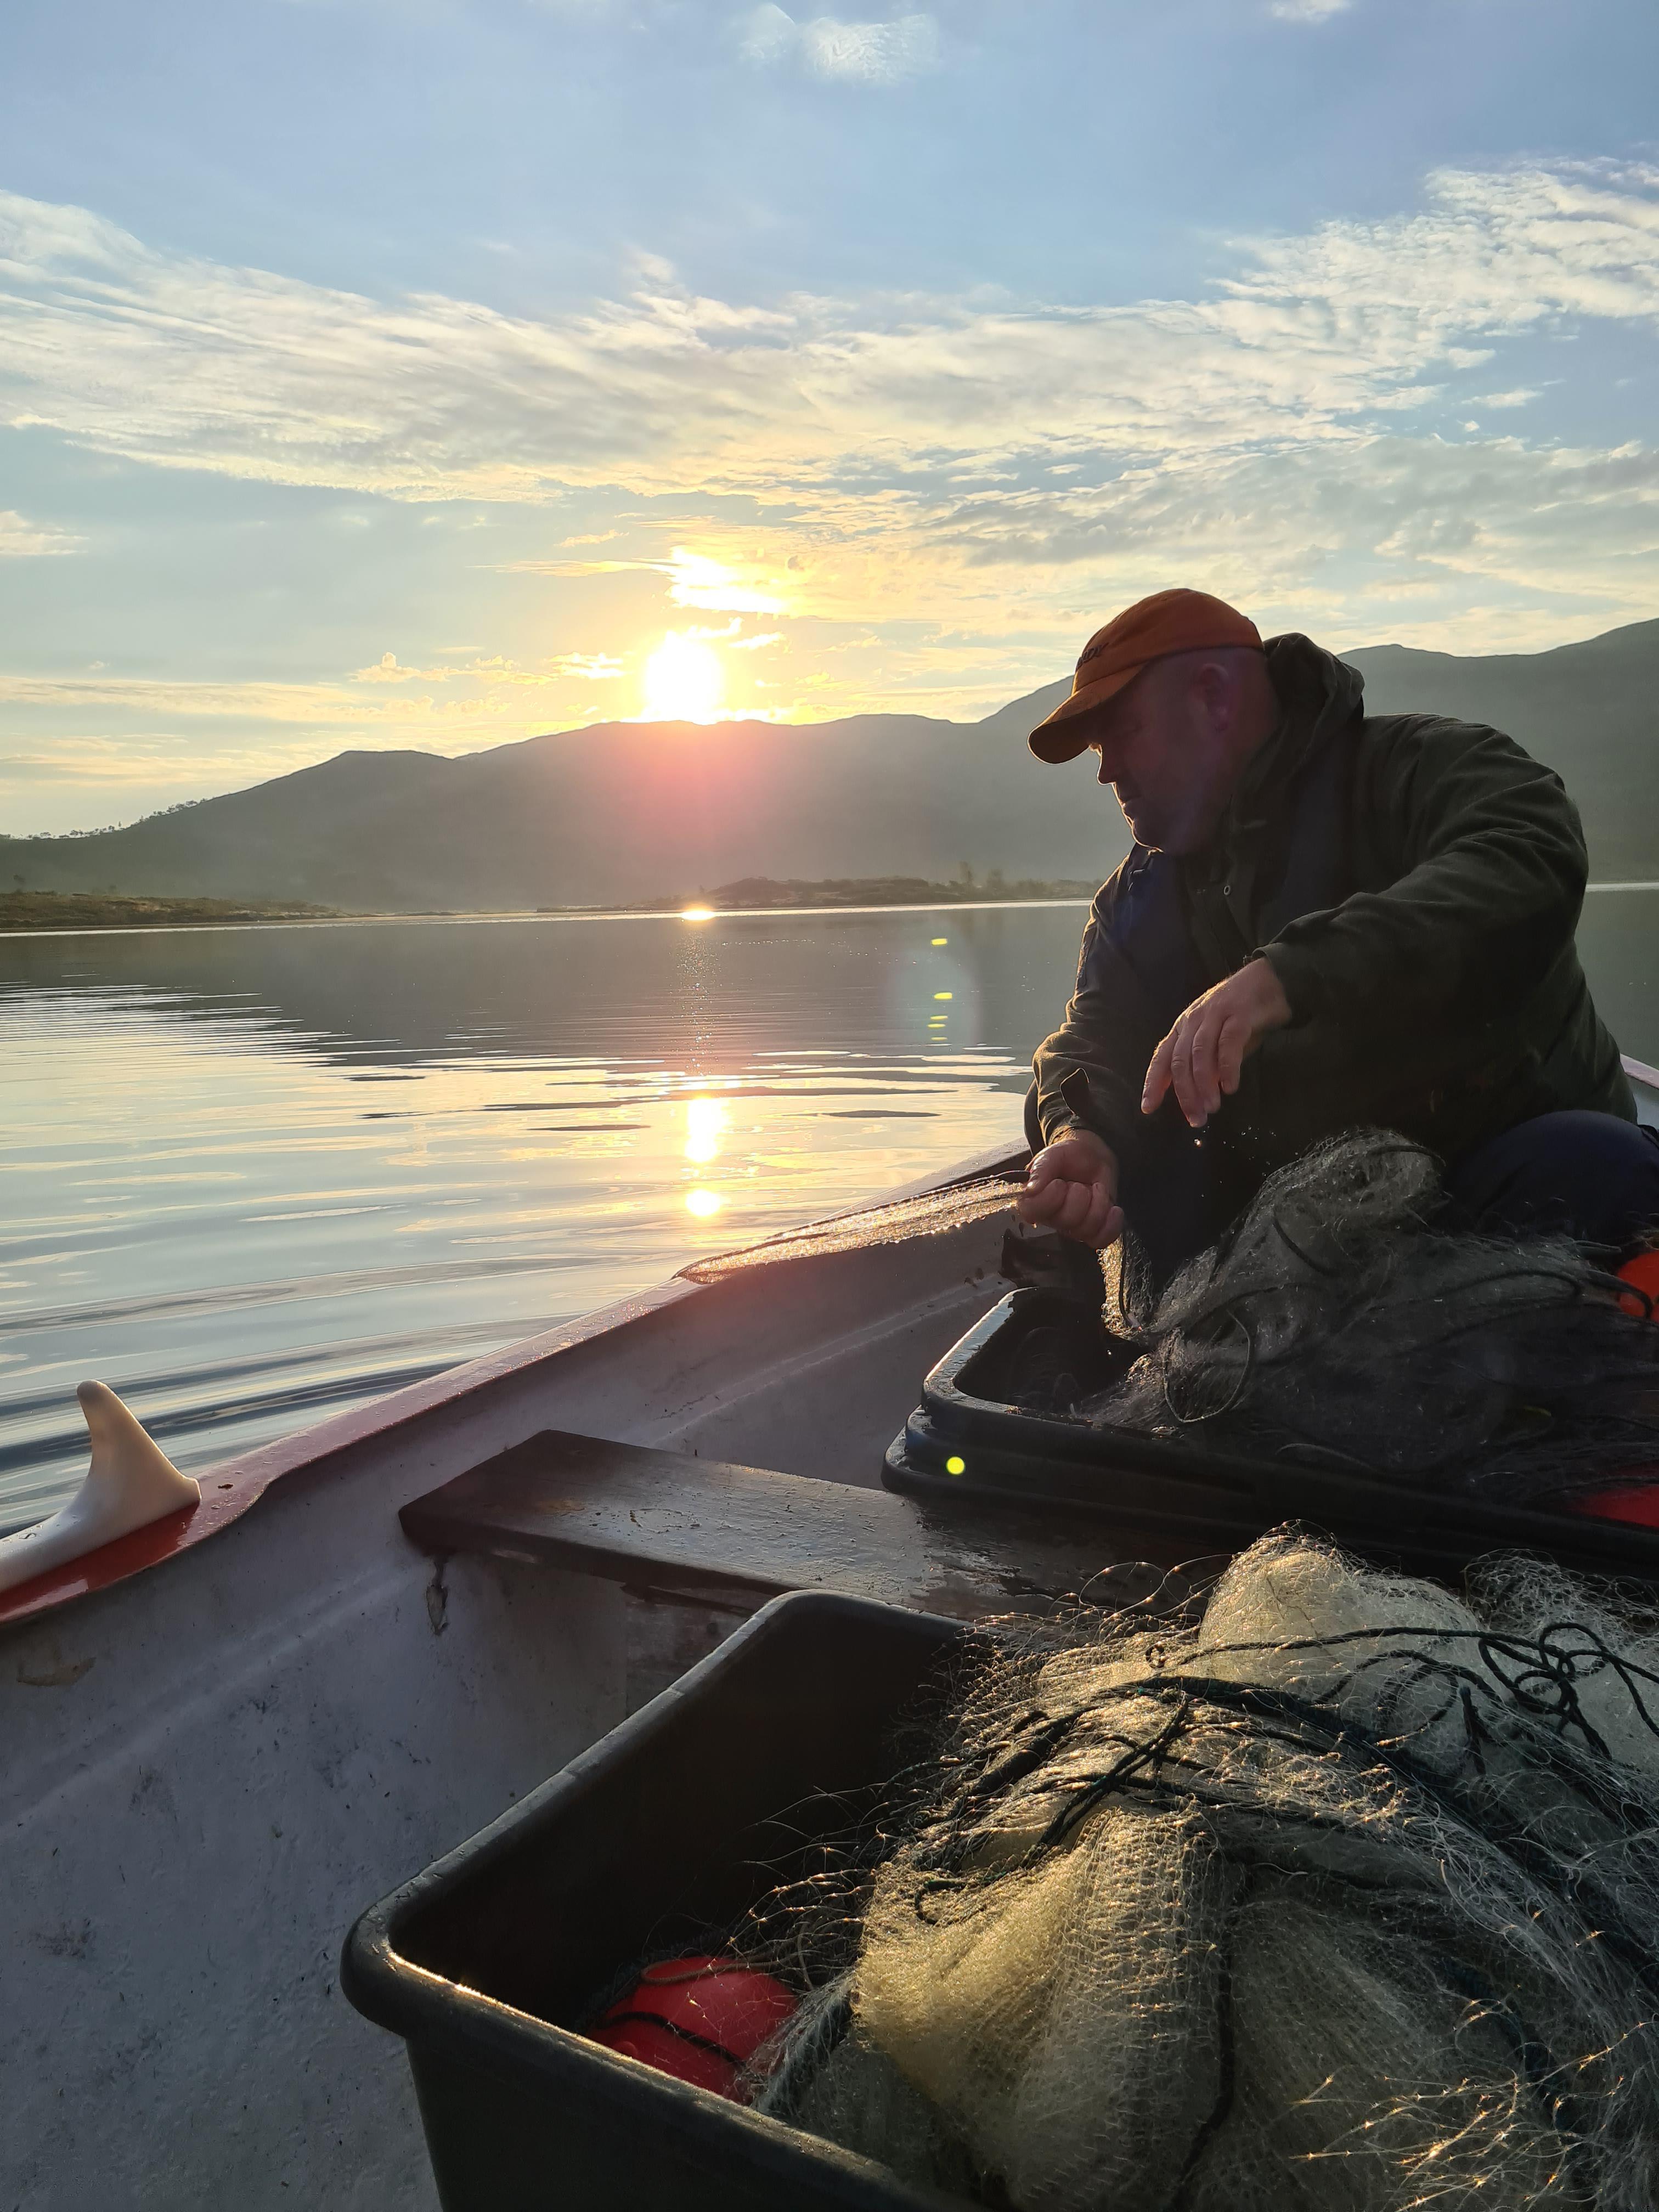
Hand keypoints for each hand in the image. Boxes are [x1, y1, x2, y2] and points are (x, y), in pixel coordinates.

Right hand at [1015, 1130, 1123, 1247]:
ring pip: (1085, 1230)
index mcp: (1034, 1199)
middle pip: (1065, 1221)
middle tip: (1079, 1184)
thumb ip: (1041, 1168)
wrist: (1094, 1157)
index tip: (1059, 1183)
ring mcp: (1071, 1226)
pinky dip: (1111, 1224)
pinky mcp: (1091, 1231)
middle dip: (1080, 1196)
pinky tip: (1112, 1208)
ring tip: (1095, 1189)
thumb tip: (1031, 1189)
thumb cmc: (1071, 1156)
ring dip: (1098, 1204)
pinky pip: (1101, 1240)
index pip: (1032, 1212)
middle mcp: (1051, 1216)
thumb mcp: (1054, 1154)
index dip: (1049, 1198)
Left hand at [1142, 957, 1291, 1128]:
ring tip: (1211, 1108)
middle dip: (1185, 1093)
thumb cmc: (1240, 1014)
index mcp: (1183, 1027)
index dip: (1153, 1082)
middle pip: (1180, 1061)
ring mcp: (1215, 1016)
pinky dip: (1227, 1068)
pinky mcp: (1239, 1015)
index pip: (1162, 1057)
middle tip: (1196, 1118)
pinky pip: (1229, 1044)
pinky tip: (1229, 1087)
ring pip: (1200, 1054)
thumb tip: (1198, 1095)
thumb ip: (1206, 1063)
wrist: (1269, 979)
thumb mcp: (1216, 1039)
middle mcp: (1194, 1021)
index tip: (1148, 1107)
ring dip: (1204, 1085)